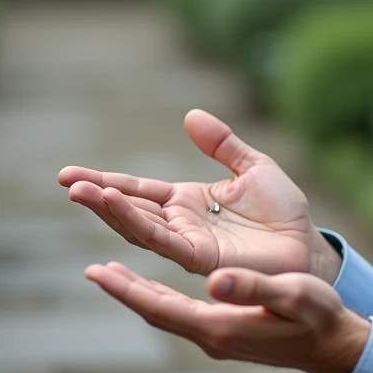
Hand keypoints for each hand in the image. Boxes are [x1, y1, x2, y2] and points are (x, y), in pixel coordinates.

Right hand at [58, 109, 340, 280]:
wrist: (307, 244)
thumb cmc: (284, 211)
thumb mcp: (253, 166)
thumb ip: (223, 143)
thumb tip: (190, 115)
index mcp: (188, 201)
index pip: (139, 190)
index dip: (106, 183)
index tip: (70, 175)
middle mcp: (181, 223)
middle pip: (130, 209)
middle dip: (96, 197)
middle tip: (65, 182)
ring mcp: (188, 241)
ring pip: (139, 226)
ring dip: (109, 210)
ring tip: (80, 191)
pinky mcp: (200, 257)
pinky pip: (162, 240)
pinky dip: (136, 223)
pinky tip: (115, 207)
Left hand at [85, 262, 370, 372]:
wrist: (333, 344)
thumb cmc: (317, 316)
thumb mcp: (290, 294)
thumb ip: (252, 288)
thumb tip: (213, 281)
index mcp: (220, 326)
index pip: (161, 308)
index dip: (127, 290)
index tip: (98, 271)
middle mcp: (211, 335)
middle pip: (155, 313)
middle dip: (124, 290)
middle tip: (95, 270)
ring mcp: (217, 336)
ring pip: (166, 314)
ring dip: (139, 293)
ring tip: (115, 273)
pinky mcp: (226, 331)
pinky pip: (182, 314)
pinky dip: (161, 298)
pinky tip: (158, 288)